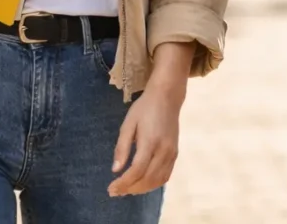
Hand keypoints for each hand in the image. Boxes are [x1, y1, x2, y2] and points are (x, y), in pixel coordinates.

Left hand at [108, 83, 181, 197]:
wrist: (167, 96)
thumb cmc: (144, 108)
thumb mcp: (128, 123)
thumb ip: (122, 147)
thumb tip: (115, 170)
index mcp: (150, 141)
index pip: (137, 170)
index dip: (123, 183)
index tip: (110, 189)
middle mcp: (163, 150)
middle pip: (147, 179)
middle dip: (130, 189)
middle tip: (116, 191)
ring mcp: (171, 153)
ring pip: (157, 180)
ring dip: (141, 189)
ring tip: (127, 188)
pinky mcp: (175, 153)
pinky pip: (166, 176)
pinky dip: (154, 184)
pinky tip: (142, 183)